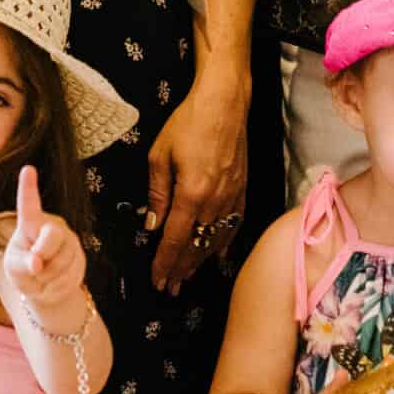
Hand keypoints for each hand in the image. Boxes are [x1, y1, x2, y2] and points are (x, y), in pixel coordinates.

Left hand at [2, 165, 87, 319]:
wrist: (45, 287)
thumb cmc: (23, 270)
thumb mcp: (14, 268)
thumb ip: (22, 263)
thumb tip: (36, 263)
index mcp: (31, 223)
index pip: (29, 205)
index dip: (28, 188)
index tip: (27, 169)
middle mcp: (52, 226)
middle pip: (52, 236)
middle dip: (43, 254)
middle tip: (35, 266)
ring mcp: (69, 241)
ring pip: (62, 261)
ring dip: (48, 276)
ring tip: (43, 275)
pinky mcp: (80, 257)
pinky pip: (70, 276)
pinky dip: (57, 286)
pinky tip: (54, 281)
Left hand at [145, 76, 248, 294]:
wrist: (225, 103)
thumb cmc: (188, 123)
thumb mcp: (160, 155)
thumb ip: (156, 194)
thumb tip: (151, 225)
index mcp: (192, 194)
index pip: (174, 240)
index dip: (164, 264)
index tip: (157, 282)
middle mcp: (215, 202)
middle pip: (195, 246)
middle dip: (181, 270)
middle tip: (170, 290)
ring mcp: (232, 198)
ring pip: (214, 240)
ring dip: (200, 262)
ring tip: (187, 278)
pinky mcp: (242, 190)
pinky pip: (232, 226)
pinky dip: (222, 244)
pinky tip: (216, 255)